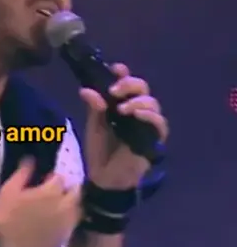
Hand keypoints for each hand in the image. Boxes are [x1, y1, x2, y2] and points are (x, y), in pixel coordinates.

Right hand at [0, 158, 80, 246]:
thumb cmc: (5, 214)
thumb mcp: (10, 188)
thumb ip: (24, 172)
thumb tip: (31, 159)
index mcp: (51, 192)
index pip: (60, 177)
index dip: (52, 176)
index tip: (45, 178)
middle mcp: (63, 206)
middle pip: (75, 192)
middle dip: (68, 187)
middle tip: (56, 188)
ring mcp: (65, 224)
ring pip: (76, 209)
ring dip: (70, 203)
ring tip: (58, 203)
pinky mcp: (63, 238)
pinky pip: (71, 225)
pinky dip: (67, 219)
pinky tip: (57, 220)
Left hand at [81, 63, 168, 189]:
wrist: (104, 177)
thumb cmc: (100, 148)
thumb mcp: (94, 124)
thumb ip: (94, 106)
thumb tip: (86, 89)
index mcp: (121, 102)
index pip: (127, 81)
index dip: (122, 72)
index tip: (114, 69)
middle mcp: (137, 109)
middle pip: (142, 87)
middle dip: (129, 84)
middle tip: (114, 90)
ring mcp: (147, 123)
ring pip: (152, 103)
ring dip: (138, 101)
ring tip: (122, 108)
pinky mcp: (154, 139)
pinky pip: (159, 123)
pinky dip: (149, 116)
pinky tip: (136, 115)